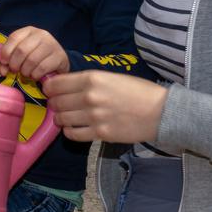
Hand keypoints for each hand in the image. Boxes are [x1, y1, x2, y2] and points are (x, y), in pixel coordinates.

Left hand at [0, 26, 68, 80]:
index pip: (14, 37)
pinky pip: (42, 68)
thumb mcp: (19, 55)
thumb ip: (6, 61)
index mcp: (29, 31)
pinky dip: (35, 75)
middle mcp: (42, 34)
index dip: (6, 52)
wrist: (57, 63)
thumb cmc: (34, 57)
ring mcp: (52, 44)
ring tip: (26, 73)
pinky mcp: (60, 57)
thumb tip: (2, 70)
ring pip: (31, 60)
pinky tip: (36, 75)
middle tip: (15, 70)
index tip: (5, 62)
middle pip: (22, 50)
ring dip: (25, 71)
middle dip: (15, 64)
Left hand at [42, 71, 167, 142]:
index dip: (50, 88)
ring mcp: (94, 116)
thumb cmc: (139, 91)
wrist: (162, 111)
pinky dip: (70, 131)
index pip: (55, 84)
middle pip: (56, 102)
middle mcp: (90, 96)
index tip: (52, 91)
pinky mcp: (100, 134)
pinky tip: (76, 128)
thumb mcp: (112, 77)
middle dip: (54, 104)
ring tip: (68, 117)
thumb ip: (88, 81)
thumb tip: (63, 85)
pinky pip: (72, 134)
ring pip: (61, 119)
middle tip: (60, 105)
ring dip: (61, 118)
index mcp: (93, 78)